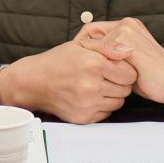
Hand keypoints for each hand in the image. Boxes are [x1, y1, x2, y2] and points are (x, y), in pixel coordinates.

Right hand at [0, 39, 136, 123]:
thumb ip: (108, 46)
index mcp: (94, 64)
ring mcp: (88, 104)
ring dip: (113, 94)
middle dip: (120, 82)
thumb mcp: (82, 45)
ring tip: (99, 85)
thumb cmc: (59, 61)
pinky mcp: (83, 117)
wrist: (34, 82)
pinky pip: (106, 113)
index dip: (126, 69)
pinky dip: (103, 105)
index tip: (117, 67)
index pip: (129, 73)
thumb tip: (130, 51)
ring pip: (118, 102)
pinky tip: (91, 96)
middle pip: (126, 89)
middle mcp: (92, 86)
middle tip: (107, 76)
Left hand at [76, 17, 163, 105]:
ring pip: (94, 46)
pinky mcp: (125, 44)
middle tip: (78, 69)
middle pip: (90, 34)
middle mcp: (126, 25)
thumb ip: (112, 55)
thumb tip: (88, 60)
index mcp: (128, 26)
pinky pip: (100, 54)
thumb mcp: (128, 62)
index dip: (83, 45)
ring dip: (90, 61)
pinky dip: (97, 67)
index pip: (93, 29)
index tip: (78, 62)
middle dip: (82, 52)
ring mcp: (125, 32)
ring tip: (87, 75)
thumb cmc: (152, 76)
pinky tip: (98, 78)